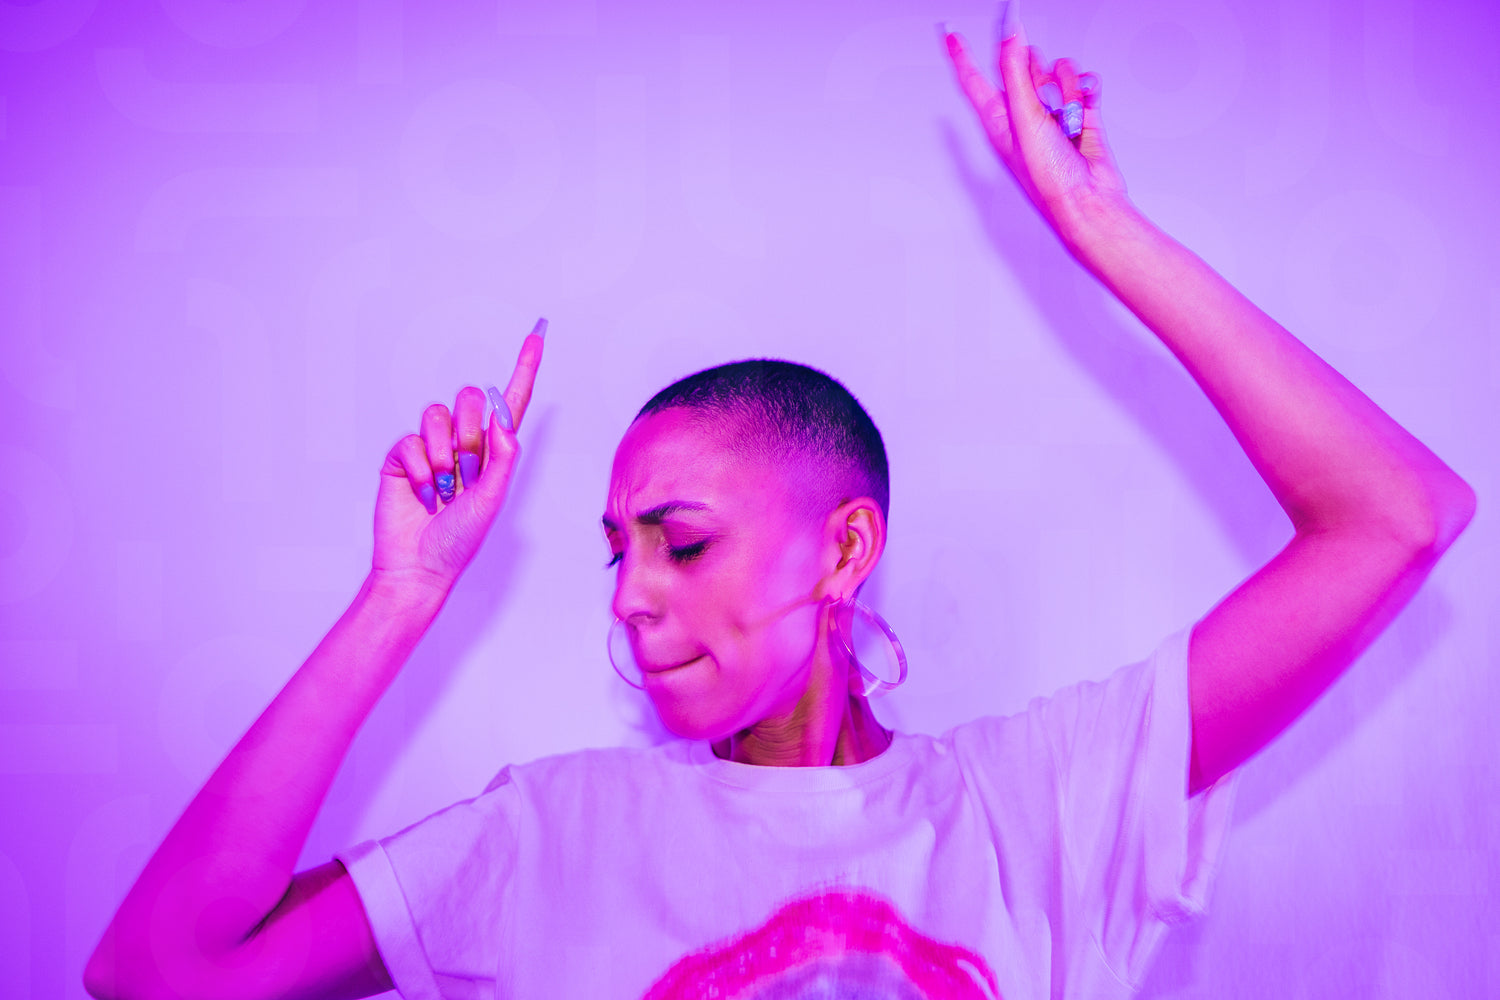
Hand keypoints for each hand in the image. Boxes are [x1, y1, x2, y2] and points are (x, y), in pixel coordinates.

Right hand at [370, 319, 545, 598]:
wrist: (418, 566)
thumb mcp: (491, 501)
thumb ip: (502, 460)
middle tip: (466, 472)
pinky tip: (421, 492)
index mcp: (493, 453)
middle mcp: (462, 443)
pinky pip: (410, 440)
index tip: (536, 335)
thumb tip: (505, 421)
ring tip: (442, 487)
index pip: (510, 403)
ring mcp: (430, 448)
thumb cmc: (459, 540)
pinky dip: (419, 468)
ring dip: (442, 454)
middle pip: (469, 398)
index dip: (523, 369)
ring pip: (437, 415)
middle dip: (469, 431)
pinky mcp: (401, 456)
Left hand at [942, 3, 1128, 250]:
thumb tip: (1008, 38)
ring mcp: (1052, 115)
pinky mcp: (1080, 116)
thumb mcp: (1024, 119)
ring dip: (1066, 83)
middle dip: (1035, 69)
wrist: (1088, 199)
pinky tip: (1087, 100)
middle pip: (1022, 69)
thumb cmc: (1048, 177)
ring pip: (1057, 73)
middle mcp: (1022, 116)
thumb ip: (1015, 74)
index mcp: (998, 120)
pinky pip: (1083, 85)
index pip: (973, 81)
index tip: (951, 34)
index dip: (962, 56)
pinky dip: (1087, 88)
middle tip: (1041, 87)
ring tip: (1069, 110)